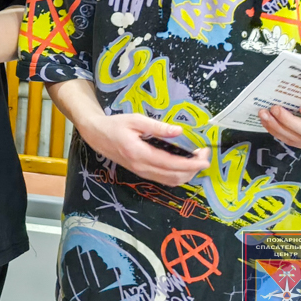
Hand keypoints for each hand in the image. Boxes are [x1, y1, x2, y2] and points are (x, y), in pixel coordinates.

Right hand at [76, 112, 210, 185]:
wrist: (96, 135)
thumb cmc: (115, 125)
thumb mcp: (135, 120)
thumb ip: (157, 127)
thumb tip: (179, 131)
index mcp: (139, 153)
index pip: (170, 163)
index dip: (191, 163)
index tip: (205, 158)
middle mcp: (141, 167)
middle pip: (173, 176)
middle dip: (193, 169)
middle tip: (203, 155)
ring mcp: (141, 172)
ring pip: (170, 181)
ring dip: (187, 174)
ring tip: (196, 161)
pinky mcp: (141, 172)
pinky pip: (163, 180)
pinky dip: (177, 175)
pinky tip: (183, 166)